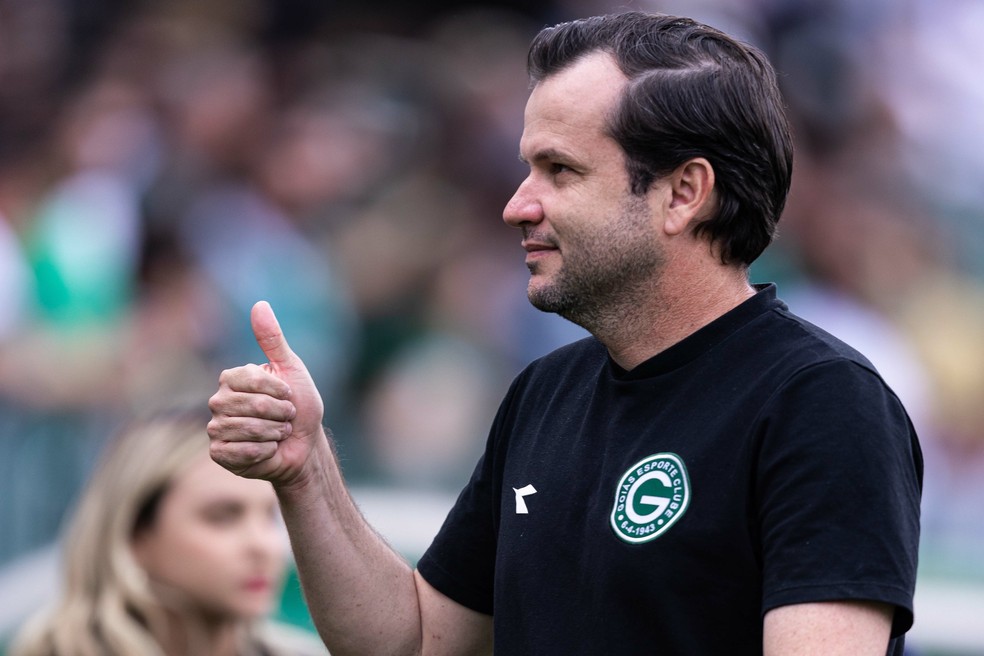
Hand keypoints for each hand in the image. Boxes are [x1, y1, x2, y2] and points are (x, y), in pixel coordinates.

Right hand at [208, 301, 325, 485]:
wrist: (305, 445)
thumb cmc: (299, 406)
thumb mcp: (291, 368)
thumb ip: (272, 339)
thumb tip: (259, 304)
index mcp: (232, 378)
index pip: (252, 380)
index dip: (279, 390)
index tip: (289, 394)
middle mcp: (218, 401)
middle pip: (250, 406)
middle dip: (280, 413)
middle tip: (286, 417)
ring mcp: (216, 428)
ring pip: (247, 429)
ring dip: (274, 433)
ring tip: (279, 433)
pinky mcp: (219, 453)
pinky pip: (241, 452)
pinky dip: (263, 452)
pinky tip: (268, 450)